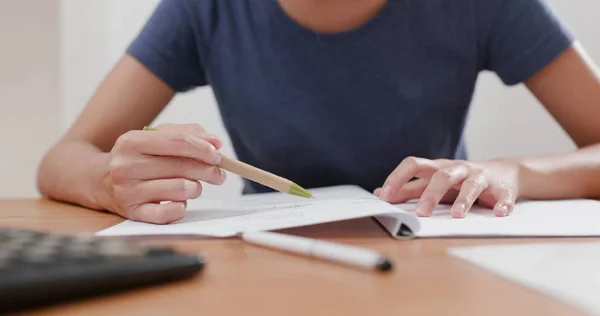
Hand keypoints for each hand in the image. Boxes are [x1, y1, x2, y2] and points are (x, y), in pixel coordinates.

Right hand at [101, 123, 225, 223]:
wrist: (96, 180)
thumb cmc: (136, 157)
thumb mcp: (154, 137)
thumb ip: (186, 134)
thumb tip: (216, 143)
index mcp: (132, 141)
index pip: (176, 142)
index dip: (202, 149)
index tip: (218, 155)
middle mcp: (126, 166)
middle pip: (181, 166)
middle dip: (208, 170)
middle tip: (219, 174)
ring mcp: (127, 191)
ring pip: (179, 189)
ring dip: (195, 188)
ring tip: (193, 186)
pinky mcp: (132, 213)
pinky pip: (167, 214)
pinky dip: (180, 208)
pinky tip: (180, 202)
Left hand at [374, 157, 519, 217]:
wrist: (503, 172)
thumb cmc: (460, 180)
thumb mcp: (433, 182)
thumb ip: (408, 189)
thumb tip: (380, 194)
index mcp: (438, 168)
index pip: (414, 165)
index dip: (398, 178)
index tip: (385, 196)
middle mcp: (458, 169)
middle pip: (442, 176)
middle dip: (430, 194)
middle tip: (420, 213)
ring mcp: (480, 177)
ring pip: (471, 184)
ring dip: (464, 200)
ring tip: (457, 215)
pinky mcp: (501, 188)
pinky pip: (503, 195)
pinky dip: (502, 204)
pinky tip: (499, 213)